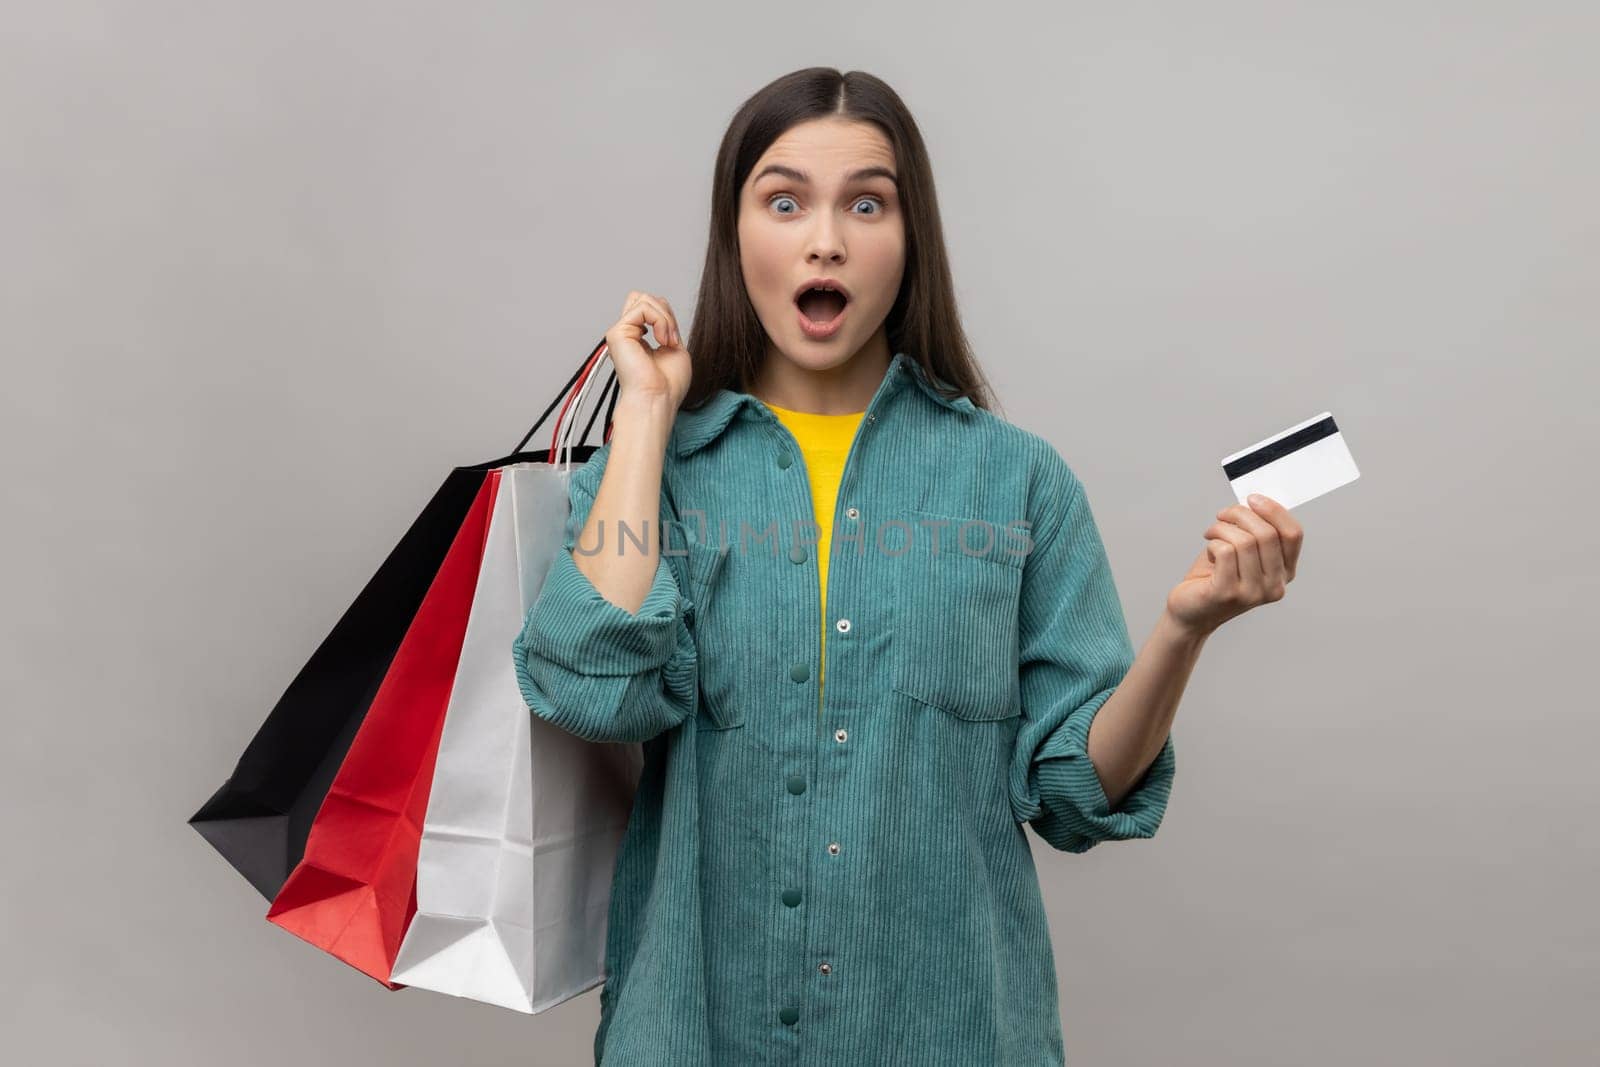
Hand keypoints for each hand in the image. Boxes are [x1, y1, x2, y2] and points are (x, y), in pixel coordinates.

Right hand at [605, 290, 692, 412]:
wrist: (658, 399)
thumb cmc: (667, 385)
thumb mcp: (673, 347)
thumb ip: (666, 326)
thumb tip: (661, 308)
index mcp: (636, 339)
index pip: (649, 308)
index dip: (666, 317)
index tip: (673, 342)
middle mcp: (625, 334)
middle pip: (642, 298)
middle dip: (663, 313)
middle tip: (671, 339)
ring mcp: (620, 332)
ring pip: (643, 299)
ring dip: (664, 318)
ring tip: (668, 341)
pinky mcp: (617, 333)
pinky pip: (643, 308)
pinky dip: (660, 321)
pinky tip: (663, 340)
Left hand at [1165, 493, 1304, 636]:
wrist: (1191, 610)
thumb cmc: (1215, 577)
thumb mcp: (1243, 552)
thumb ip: (1256, 531)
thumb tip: (1256, 501)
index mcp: (1284, 573)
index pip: (1293, 534)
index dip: (1274, 510)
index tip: (1252, 499)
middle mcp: (1275, 586)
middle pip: (1268, 534)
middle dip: (1240, 514)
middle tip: (1222, 515)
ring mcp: (1253, 593)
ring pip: (1245, 540)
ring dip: (1222, 528)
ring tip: (1212, 534)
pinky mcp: (1228, 593)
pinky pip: (1225, 551)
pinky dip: (1213, 543)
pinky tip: (1209, 552)